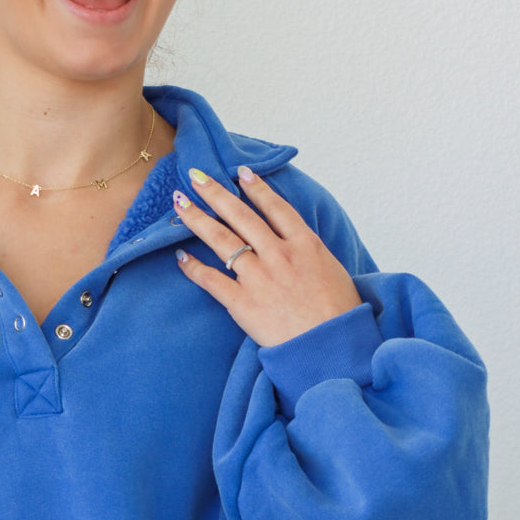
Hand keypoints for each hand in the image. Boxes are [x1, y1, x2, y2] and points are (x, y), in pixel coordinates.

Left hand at [173, 166, 362, 346]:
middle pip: (241, 216)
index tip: (240, 172)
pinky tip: (181, 256)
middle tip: (196, 176)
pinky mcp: (243, 303)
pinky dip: (194, 268)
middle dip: (216, 193)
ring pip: (221, 240)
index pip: (275, 207)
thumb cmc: (339, 314)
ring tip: (179, 203)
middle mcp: (279, 255)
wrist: (331, 348)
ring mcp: (259, 277)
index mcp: (305, 244)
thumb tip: (298, 241)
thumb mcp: (333, 270)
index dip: (256, 188)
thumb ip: (310, 252)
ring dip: (197, 219)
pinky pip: (211, 280)